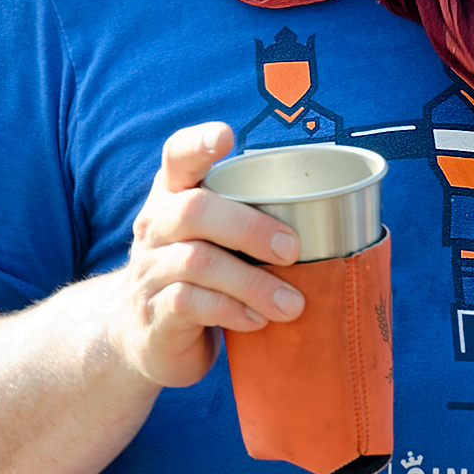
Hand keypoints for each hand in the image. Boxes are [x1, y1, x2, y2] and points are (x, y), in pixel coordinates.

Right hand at [107, 123, 305, 389]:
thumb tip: (334, 214)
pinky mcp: (153, 315)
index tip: (226, 136)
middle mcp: (154, 226)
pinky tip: (257, 321)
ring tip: (291, 304)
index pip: (177, 156)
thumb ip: (248, 220)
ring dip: (253, 283)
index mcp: (172, 197)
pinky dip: (232, 312)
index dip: (198, 142)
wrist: (140, 338)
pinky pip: (190, 304)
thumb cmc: (196, 277)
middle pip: (194, 210)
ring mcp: (149, 271)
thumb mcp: (211, 239)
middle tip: (292, 250)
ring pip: (197, 262)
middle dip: (250, 227)